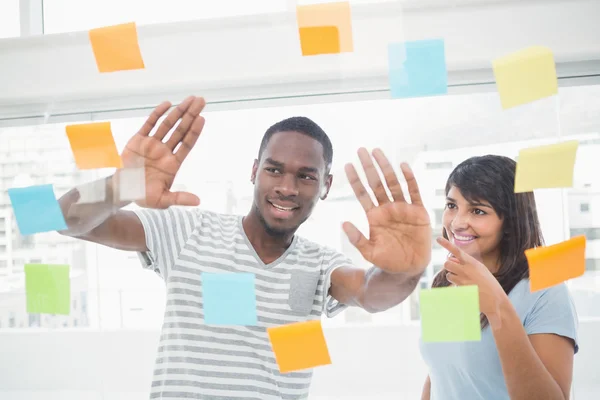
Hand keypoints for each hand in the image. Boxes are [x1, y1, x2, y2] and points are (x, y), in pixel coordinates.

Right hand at [118, 96, 205, 208]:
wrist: (120, 191)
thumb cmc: (143, 196)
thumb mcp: (163, 200)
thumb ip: (179, 198)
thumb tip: (198, 202)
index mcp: (173, 164)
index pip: (187, 144)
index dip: (194, 132)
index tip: (202, 118)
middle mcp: (165, 151)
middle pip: (181, 130)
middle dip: (191, 116)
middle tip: (201, 101)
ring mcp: (152, 144)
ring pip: (168, 125)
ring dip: (178, 112)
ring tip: (190, 99)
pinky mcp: (138, 140)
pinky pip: (150, 124)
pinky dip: (157, 114)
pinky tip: (167, 104)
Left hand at [343, 148, 431, 275]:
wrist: (407, 270)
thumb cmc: (386, 261)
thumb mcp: (368, 251)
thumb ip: (356, 238)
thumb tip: (342, 223)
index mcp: (374, 216)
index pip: (362, 193)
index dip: (355, 179)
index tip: (347, 165)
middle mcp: (387, 208)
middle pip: (376, 183)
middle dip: (369, 167)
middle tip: (361, 150)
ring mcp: (403, 208)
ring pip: (393, 183)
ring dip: (386, 167)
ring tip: (377, 152)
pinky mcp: (418, 212)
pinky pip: (414, 192)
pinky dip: (409, 179)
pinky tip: (403, 165)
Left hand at [437, 237, 507, 320]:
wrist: (496, 300)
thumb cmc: (488, 283)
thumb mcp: (480, 269)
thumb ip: (465, 263)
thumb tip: (450, 259)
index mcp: (473, 263)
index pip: (457, 251)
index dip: (446, 244)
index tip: (438, 239)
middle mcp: (466, 270)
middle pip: (447, 263)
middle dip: (450, 266)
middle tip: (457, 270)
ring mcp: (463, 280)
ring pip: (449, 275)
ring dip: (453, 277)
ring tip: (465, 281)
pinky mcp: (460, 290)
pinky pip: (453, 286)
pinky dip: (458, 287)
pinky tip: (468, 290)